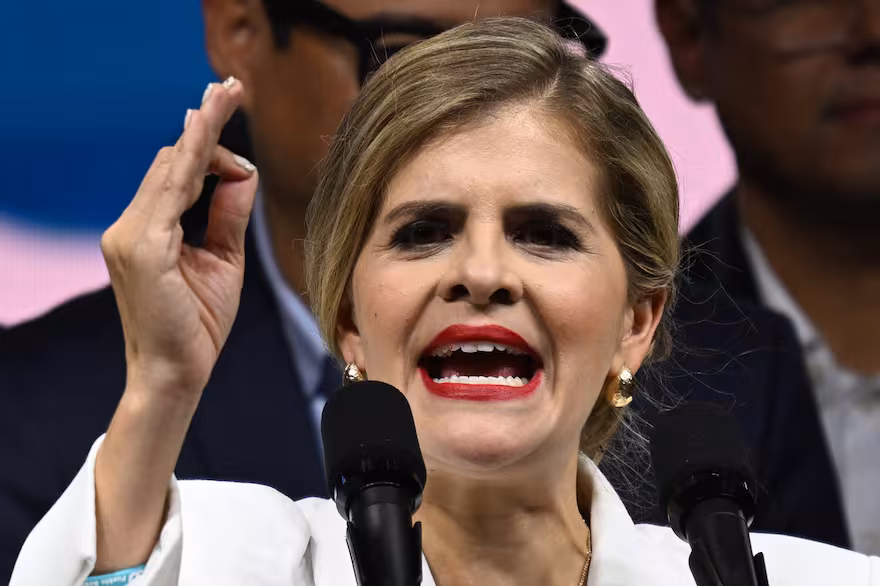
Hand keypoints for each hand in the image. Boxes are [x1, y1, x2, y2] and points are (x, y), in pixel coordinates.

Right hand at [101, 77, 257, 401]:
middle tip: (229, 86)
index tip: (220, 105)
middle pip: (172, 163)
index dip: (200, 140)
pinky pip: (172, 193)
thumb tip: (241, 169)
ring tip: (225, 94)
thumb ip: (227, 216)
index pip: (176, 175)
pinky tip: (208, 133)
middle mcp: (129, 227)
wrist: (176, 373)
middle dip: (204, 126)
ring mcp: (129, 236)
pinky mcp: (140, 248)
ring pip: (172, 170)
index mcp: (147, 232)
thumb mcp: (222, 261)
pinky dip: (192, 160)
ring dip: (203, 133)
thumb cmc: (198, 324)